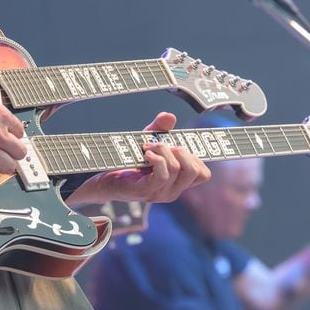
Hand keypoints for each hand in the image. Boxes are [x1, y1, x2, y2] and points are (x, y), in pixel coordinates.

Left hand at [66, 112, 210, 205]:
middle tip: (163, 144)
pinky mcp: (146, 192)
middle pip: (196, 172)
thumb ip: (160, 129)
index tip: (179, 146)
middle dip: (183, 152)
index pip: (203, 175)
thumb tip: (169, 116)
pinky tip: (147, 154)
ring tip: (148, 147)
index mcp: (178, 182)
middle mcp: (173, 190)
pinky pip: (162, 175)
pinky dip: (157, 159)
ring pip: (177, 169)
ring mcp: (161, 194)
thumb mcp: (148, 141)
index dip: (197, 157)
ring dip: (164, 151)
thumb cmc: (130, 162)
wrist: (106, 179)